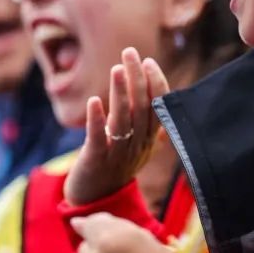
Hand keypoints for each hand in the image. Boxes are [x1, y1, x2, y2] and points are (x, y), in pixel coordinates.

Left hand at [64, 47, 170, 205]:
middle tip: (129, 52)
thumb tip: (159, 93)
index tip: (147, 61)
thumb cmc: (116, 164)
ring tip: (117, 68)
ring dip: (120, 93)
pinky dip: (97, 120)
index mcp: (149, 139)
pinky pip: (97, 139)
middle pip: (141, 108)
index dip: (154, 83)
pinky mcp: (95, 161)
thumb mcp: (138, 143)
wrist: (95, 200)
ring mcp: (118, 154)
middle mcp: (138, 145)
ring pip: (123, 120)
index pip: (158, 107)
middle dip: (137, 78)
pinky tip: (94, 101)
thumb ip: (147, 122)